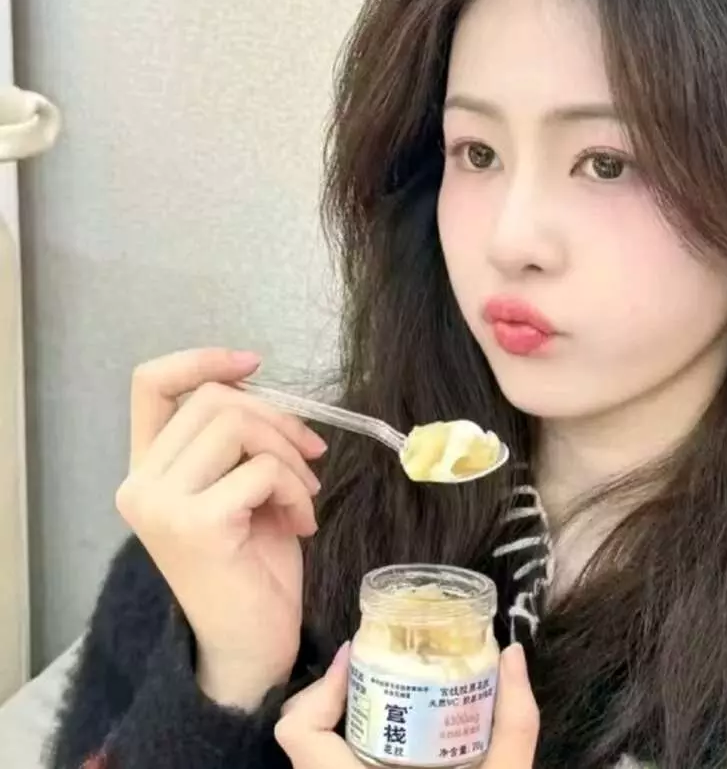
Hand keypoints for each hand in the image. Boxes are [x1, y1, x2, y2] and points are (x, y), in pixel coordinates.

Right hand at [115, 347, 326, 709]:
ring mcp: (161, 504)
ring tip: (305, 496)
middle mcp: (140, 483)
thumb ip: (239, 441)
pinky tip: (302, 523)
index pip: (150, 384)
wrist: (250, 642)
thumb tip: (268, 391)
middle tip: (310, 457)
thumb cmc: (252, 564)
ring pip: (239, 426)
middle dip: (278, 419)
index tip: (254, 362)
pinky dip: (297, 490)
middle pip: (214, 399)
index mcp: (148, 468)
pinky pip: (263, 470)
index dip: (201, 360)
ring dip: (291, 456)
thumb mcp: (242, 487)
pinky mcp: (196, 524)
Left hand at [274, 643, 539, 767]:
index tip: (360, 653)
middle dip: (338, 694)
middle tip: (384, 664)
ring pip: (318, 756)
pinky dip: (356, 746)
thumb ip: (514, 723)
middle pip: (305, 736)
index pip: (300, 733)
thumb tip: (514, 655)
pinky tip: (398, 735)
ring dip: (346, 721)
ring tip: (391, 692)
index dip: (321, 687)